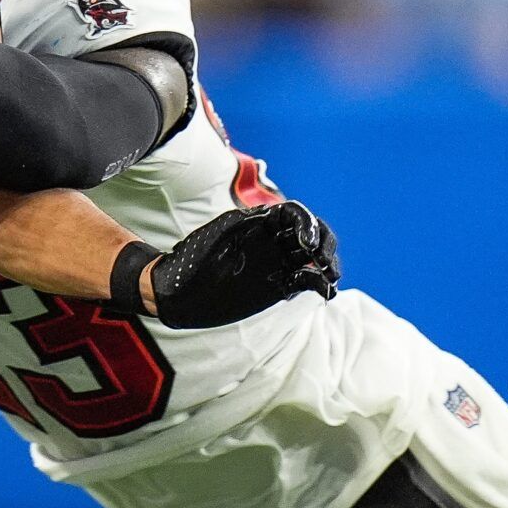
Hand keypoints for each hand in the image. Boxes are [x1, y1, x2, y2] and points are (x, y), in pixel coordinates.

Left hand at [146, 200, 338, 328]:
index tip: (305, 243)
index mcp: (257, 223)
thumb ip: (243, 224)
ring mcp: (276, 262)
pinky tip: (327, 292)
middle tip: (321, 260)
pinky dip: (320, 284)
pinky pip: (306, 280)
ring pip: (313, 257)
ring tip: (331, 276)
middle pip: (312, 232)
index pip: (294, 214)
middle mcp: (271, 240)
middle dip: (324, 241)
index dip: (308, 223)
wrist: (176, 293)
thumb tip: (266, 214)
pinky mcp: (277, 285)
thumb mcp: (217, 235)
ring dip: (328, 262)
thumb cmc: (190, 260)